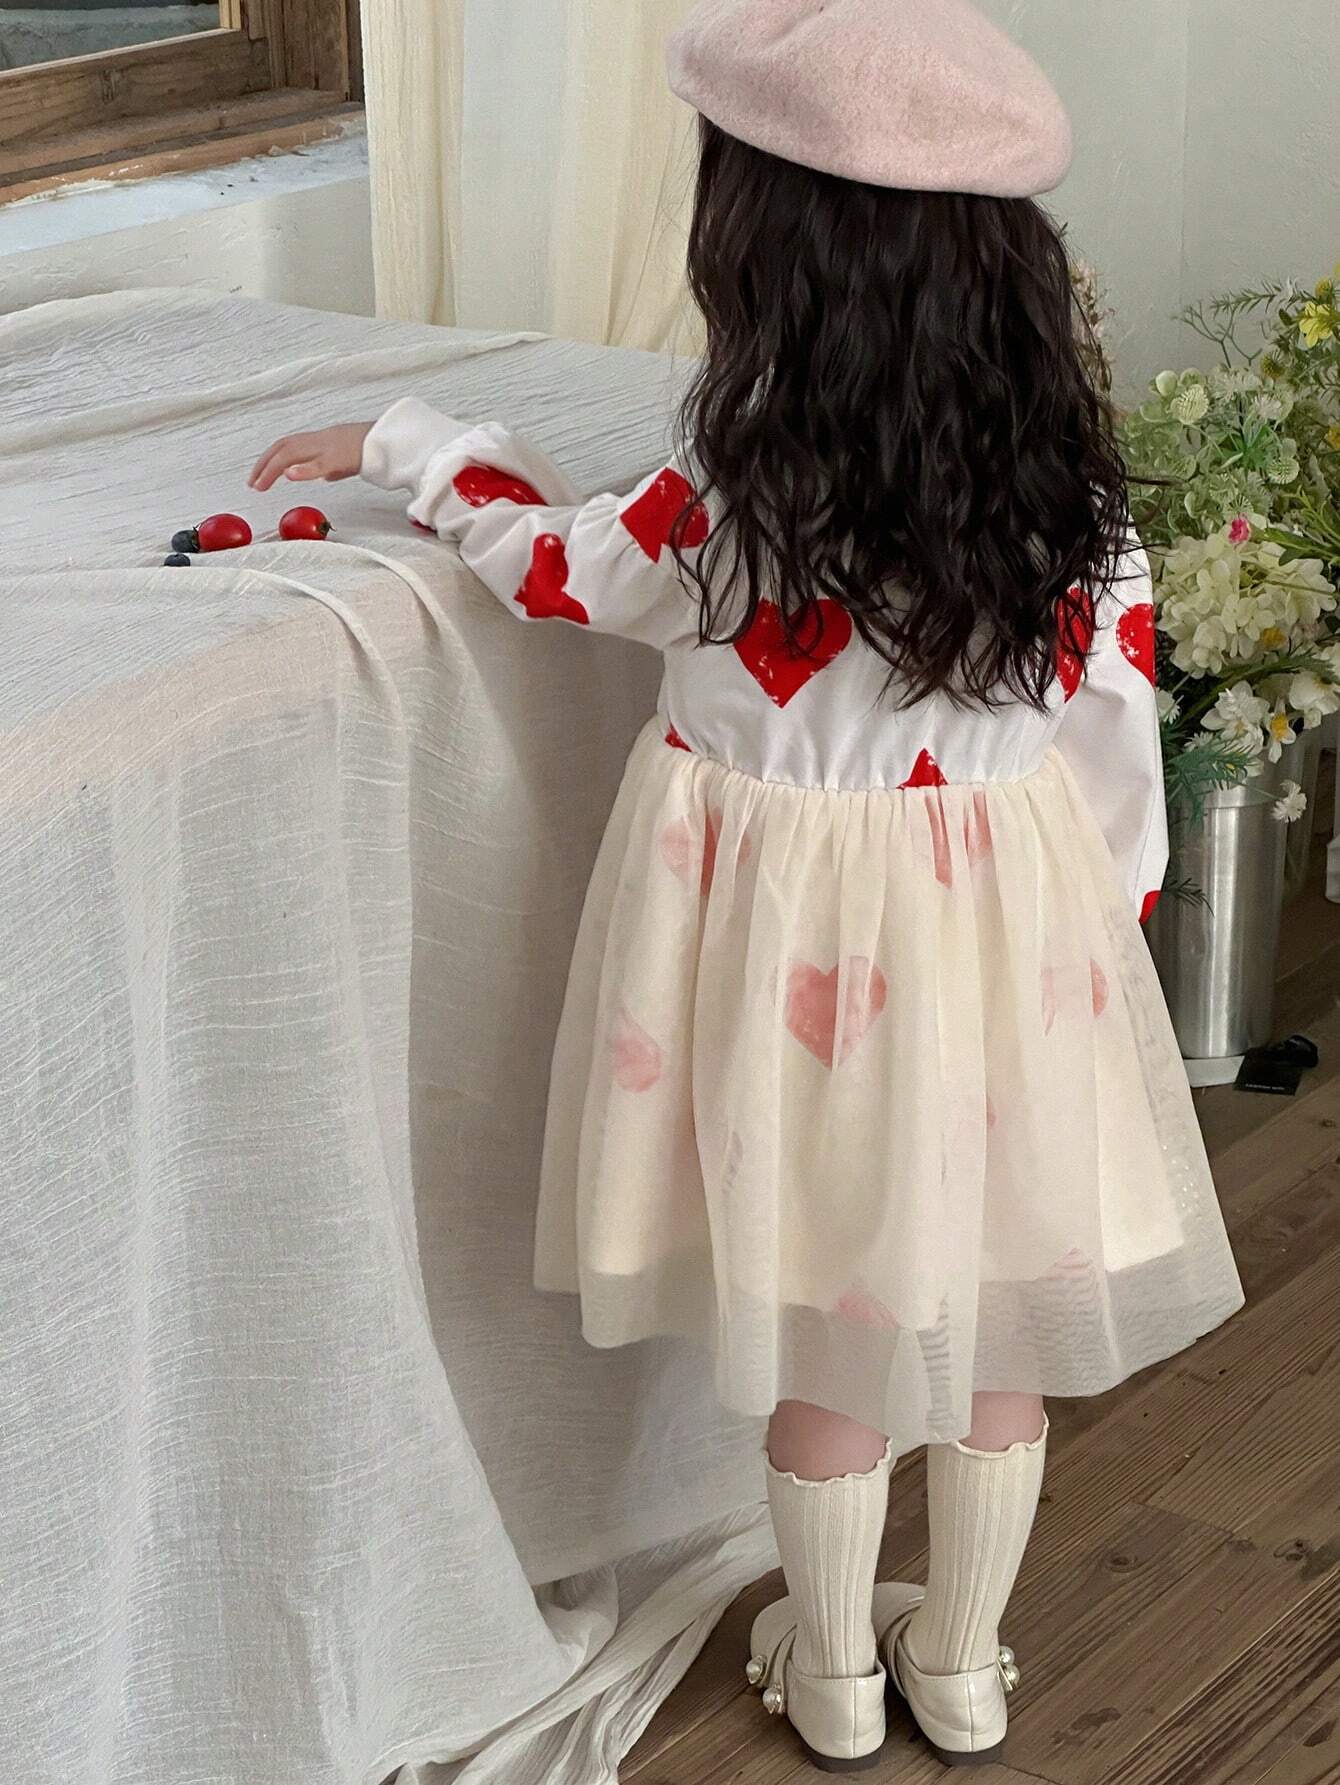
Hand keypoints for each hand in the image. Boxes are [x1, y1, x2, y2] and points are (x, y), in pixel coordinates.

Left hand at [249, 423, 373, 491]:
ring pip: (293, 453)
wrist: (389, 442)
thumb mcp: (345, 458)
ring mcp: (328, 448)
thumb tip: (324, 475)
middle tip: (252, 484)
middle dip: (264, 465)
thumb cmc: (371, 451)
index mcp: (320, 440)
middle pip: (283, 447)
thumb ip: (332, 466)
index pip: (286, 445)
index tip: (256, 476)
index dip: (268, 458)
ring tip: (260, 484)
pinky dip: (302, 469)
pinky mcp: (340, 458)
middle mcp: (319, 440)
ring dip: (273, 468)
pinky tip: (289, 475)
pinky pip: (318, 464)